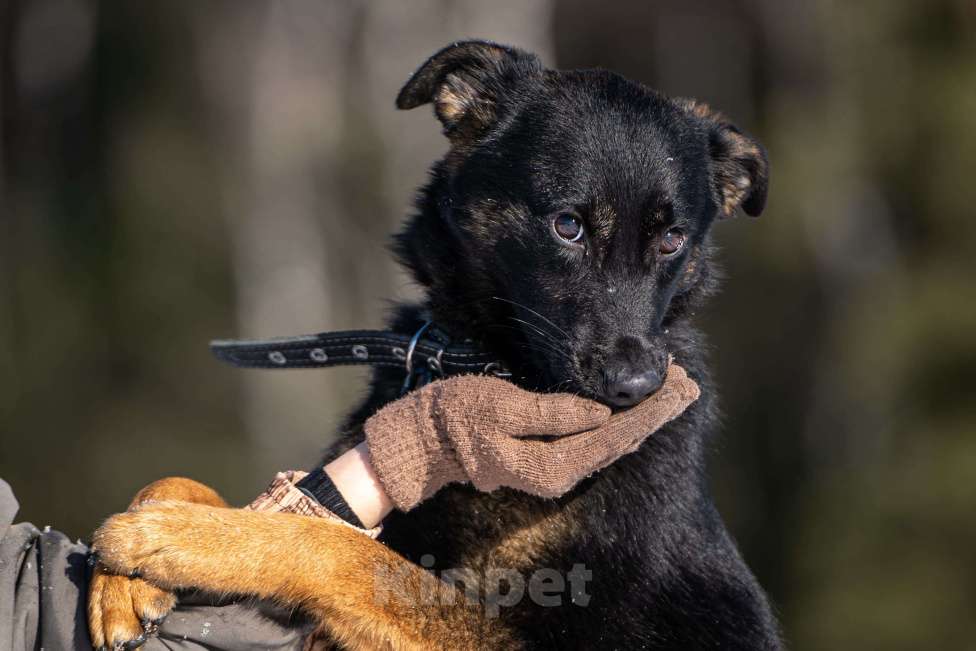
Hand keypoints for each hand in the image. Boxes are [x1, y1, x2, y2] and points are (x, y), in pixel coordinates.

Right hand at [364, 363, 699, 509]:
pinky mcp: (551, 459)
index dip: (650, 409)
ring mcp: (557, 470)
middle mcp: (561, 475)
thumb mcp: (500, 407)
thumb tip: (600, 413)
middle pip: (621, 441)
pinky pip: (597, 442)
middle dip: (657, 411)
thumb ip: (552, 413)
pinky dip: (622, 422)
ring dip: (645, 416)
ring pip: (613, 442)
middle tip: (689, 382)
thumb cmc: (457, 416)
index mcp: (553, 465)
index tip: (678, 384)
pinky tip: (636, 407)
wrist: (424, 440)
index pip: (615, 435)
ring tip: (675, 390)